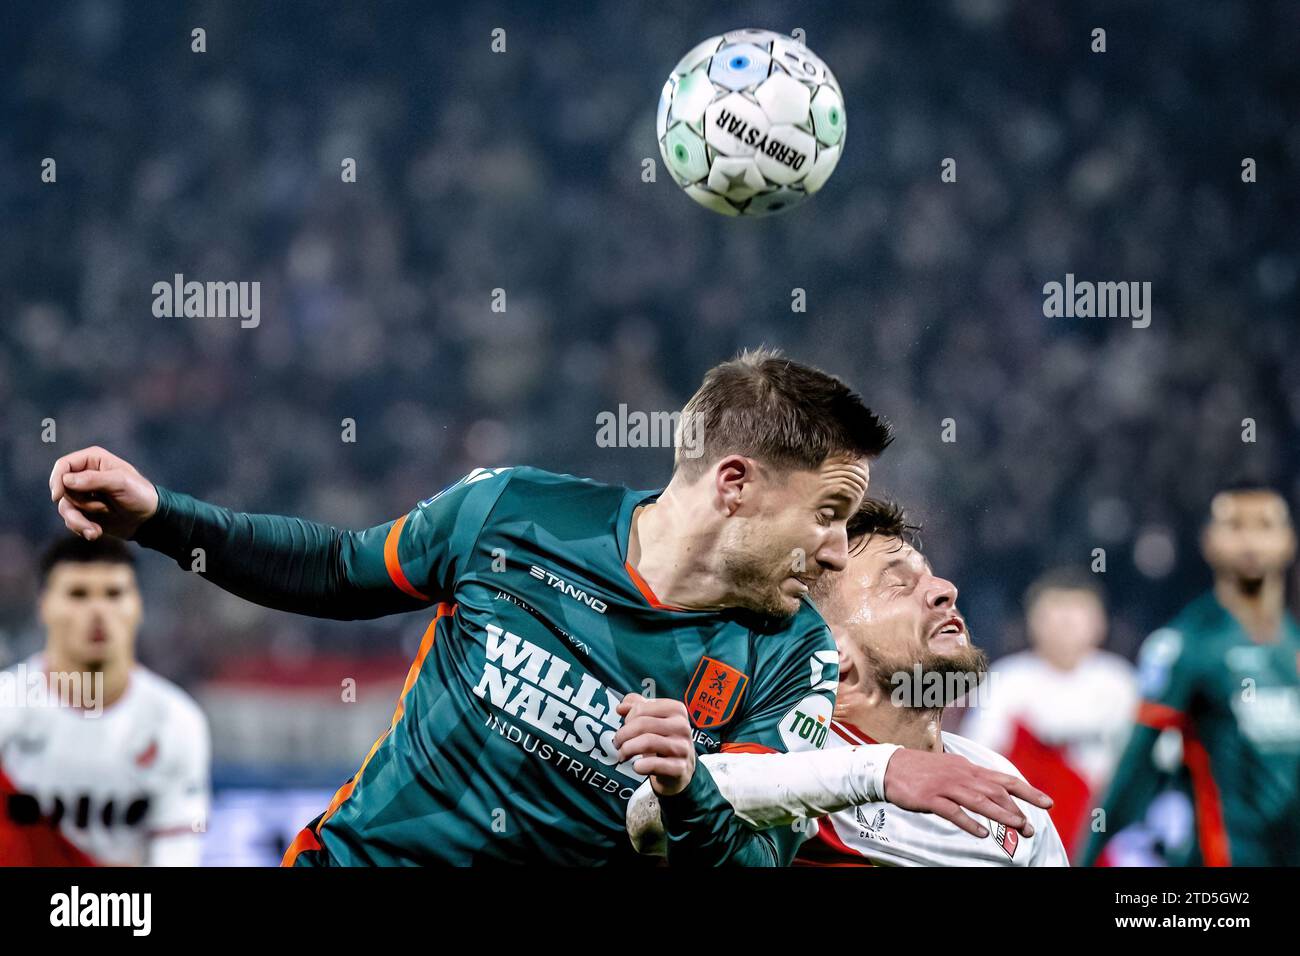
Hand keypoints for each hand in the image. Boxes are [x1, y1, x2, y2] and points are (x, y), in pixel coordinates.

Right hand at [49, 446, 159, 540]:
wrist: (149, 520)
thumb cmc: (140, 495)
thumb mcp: (121, 483)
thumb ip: (94, 479)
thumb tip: (66, 480)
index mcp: (93, 460)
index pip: (63, 465)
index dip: (57, 480)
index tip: (58, 496)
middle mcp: (84, 475)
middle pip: (62, 489)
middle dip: (79, 504)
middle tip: (103, 509)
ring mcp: (82, 494)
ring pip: (64, 507)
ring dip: (79, 521)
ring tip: (96, 531)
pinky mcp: (83, 511)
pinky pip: (70, 520)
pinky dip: (81, 528)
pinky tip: (96, 533)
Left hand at [614, 694, 695, 796]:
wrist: (679, 768)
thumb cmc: (663, 739)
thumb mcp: (653, 719)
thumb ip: (637, 707)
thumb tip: (621, 707)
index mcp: (676, 709)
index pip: (641, 708)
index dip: (628, 718)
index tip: (625, 726)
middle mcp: (682, 726)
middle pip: (642, 724)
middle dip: (623, 734)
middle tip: (617, 743)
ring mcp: (683, 748)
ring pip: (647, 742)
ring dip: (627, 749)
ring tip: (622, 755)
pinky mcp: (680, 768)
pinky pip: (654, 764)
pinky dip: (640, 766)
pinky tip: (636, 766)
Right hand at [883, 747, 1052, 838]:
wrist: (888, 767)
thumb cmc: (921, 769)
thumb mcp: (951, 768)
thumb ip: (971, 777)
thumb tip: (992, 787)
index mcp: (968, 768)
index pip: (1004, 779)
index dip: (1027, 791)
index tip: (1047, 803)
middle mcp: (961, 775)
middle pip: (996, 792)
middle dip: (1017, 809)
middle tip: (1031, 827)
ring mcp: (946, 786)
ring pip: (979, 801)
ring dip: (1000, 815)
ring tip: (1018, 828)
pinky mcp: (930, 797)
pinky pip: (952, 811)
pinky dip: (968, 822)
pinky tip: (980, 833)